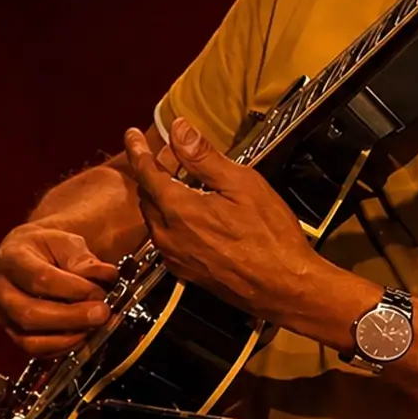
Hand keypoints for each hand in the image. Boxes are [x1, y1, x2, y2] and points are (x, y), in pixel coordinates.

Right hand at [0, 224, 119, 355]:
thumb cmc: (45, 247)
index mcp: (9, 258)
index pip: (40, 278)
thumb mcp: (64, 241)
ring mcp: (0, 315)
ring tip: (93, 327)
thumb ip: (82, 258)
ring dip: (67, 337)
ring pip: (29, 339)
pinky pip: (34, 350)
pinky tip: (81, 335)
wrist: (26, 255)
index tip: (98, 291)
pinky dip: (61, 347)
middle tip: (101, 314)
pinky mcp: (10, 333)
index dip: (73, 289)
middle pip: (30, 314)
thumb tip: (105, 275)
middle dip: (71, 318)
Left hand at [124, 117, 330, 320]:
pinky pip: (166, 238)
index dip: (137, 150)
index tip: (131, 136)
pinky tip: (191, 213)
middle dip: (152, 172)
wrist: (285, 287)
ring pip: (154, 218)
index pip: (145, 172)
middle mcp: (168, 236)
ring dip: (161, 196)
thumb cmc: (270, 238)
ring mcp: (175, 257)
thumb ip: (203, 157)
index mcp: (178, 210)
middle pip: (147, 196)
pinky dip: (170, 219)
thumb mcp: (241, 184)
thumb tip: (179, 131)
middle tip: (165, 156)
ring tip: (180, 181)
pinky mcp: (185, 271)